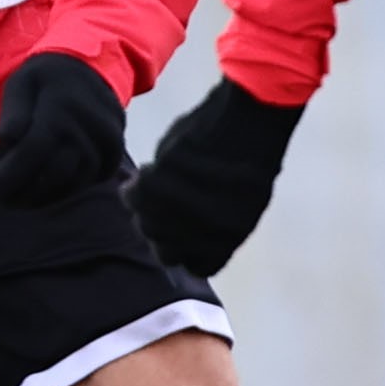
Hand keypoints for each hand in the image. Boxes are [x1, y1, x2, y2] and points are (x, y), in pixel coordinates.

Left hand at [0, 53, 127, 209]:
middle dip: (25, 193)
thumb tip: (8, 139)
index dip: (13, 175)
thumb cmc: (48, 80)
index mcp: (62, 103)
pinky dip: (63, 191)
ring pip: (72, 183)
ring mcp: (107, 141)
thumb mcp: (22, 83)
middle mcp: (90, 124)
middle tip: (3, 201)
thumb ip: (14, 111)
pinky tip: (43, 190)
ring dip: (43, 197)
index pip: (35, 150)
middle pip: (54, 173)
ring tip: (20, 199)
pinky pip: (87, 183)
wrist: (93, 70)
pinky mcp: (114, 155)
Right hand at [123, 77, 305, 273]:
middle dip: (163, 233)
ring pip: (146, 225)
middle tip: (164, 208)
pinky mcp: (156, 184)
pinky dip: (136, 186)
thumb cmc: (252, 156)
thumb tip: (184, 232)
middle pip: (165, 252)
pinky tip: (150, 171)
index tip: (183, 232)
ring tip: (158, 186)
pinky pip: (132, 196)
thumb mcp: (243, 204)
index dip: (188, 249)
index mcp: (227, 240)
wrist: (249, 119)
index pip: (197, 265)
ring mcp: (175, 211)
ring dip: (148, 209)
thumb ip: (213, 225)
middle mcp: (198, 234)